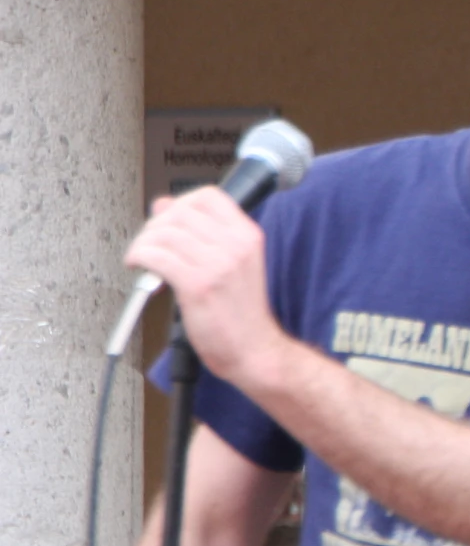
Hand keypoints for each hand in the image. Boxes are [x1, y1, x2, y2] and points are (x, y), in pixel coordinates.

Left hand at [123, 189, 288, 385]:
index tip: (170, 219)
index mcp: (248, 236)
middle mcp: (236, 245)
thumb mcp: (231, 263)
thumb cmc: (241, 312)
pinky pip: (156, 256)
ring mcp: (218, 264)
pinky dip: (139, 258)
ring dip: (143, 243)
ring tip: (143, 258)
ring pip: (163, 233)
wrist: (254, 349)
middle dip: (155, 225)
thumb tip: (163, 205)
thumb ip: (200, 232)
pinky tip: (140, 267)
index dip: (180, 203)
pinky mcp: (198, 285)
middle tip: (151, 243)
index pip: (208, 196)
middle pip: (179, 212)